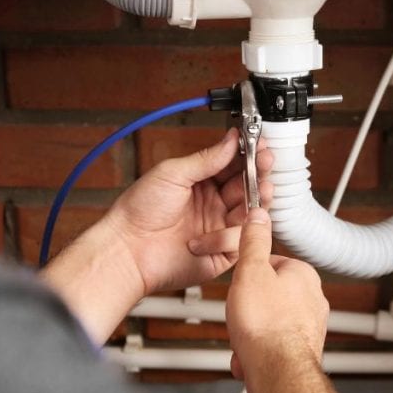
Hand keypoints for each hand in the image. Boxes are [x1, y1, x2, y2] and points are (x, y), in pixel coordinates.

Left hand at [103, 128, 272, 295]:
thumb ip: (207, 158)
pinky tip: (204, 237)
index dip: (249, 154)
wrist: (127, 250)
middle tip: (265, 161)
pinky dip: (227, 236)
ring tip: (260, 189)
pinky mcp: (221, 253)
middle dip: (259, 172)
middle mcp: (213, 204)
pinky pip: (239, 241)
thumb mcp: (173, 173)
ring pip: (251, 212)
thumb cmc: (139, 211)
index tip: (260, 143)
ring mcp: (218, 227)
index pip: (233, 165)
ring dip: (257, 199)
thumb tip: (231, 139)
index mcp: (201, 182)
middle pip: (248, 186)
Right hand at [226, 208, 328, 385]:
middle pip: (268, 294)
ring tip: (244, 338)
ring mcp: (310, 326)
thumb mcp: (251, 271)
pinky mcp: (302, 349)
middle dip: (249, 308)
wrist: (278, 372)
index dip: (249, 274)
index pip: (271, 262)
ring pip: (269, 322)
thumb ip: (254, 241)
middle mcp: (313, 298)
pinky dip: (257, 350)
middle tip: (241, 314)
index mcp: (303, 274)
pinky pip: (272, 344)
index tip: (240, 283)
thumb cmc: (266, 325)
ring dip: (250, 332)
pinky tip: (249, 355)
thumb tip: (259, 215)